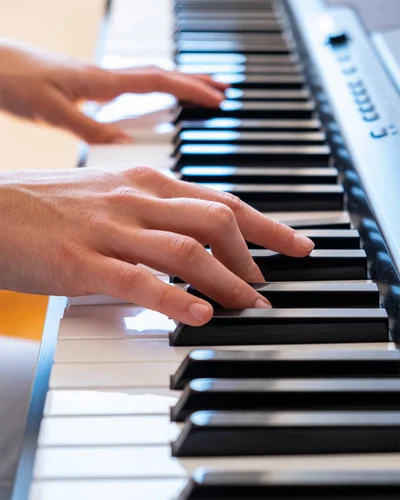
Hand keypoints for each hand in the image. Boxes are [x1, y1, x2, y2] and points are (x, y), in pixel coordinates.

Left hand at [0, 40, 226, 142]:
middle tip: (223, 91)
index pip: (158, 80)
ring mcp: (99, 81)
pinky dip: (153, 93)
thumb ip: (91, 128)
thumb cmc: (16, 83)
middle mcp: (105, 77)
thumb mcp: (53, 112)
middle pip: (161, 74)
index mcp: (102, 81)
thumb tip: (128, 143)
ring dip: (178, 84)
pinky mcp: (90, 89)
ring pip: (149, 79)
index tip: (218, 98)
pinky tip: (156, 105)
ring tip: (201, 93)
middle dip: (194, 81)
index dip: (190, 89)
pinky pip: (132, 88)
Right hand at [0, 168, 313, 324]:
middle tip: (268, 287)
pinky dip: (175, 299)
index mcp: (143, 183)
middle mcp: (134, 200)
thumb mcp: (108, 199)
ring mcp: (109, 230)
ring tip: (249, 306)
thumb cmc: (45, 207)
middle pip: (215, 221)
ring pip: (186, 250)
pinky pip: (140, 281)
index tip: (296, 245)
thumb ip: (151, 216)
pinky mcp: (83, 263)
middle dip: (254, 256)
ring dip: (226, 281)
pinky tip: (199, 315)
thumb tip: (192, 243)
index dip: (266, 225)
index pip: (220, 200)